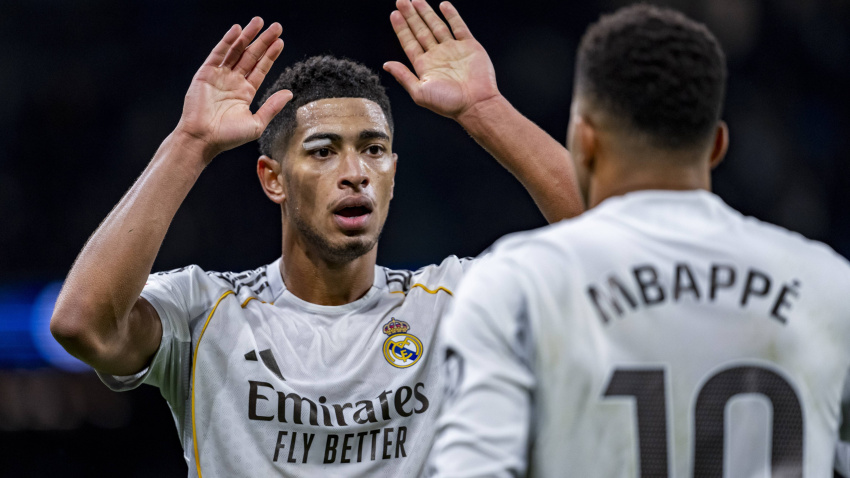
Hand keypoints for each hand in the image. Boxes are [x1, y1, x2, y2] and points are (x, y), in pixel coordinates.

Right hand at [175, 17, 291, 160]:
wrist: (203, 139)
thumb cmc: (228, 136)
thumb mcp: (257, 123)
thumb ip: (272, 107)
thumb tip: (289, 93)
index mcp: (245, 92)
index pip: (260, 69)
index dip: (270, 55)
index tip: (280, 42)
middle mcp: (233, 81)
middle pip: (251, 56)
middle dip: (263, 41)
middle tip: (276, 27)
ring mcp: (219, 76)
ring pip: (236, 51)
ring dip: (247, 36)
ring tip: (259, 22)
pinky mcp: (206, 73)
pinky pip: (218, 54)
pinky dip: (227, 41)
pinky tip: (237, 30)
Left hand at [384, 0, 499, 120]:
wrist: (475, 104)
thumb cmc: (448, 103)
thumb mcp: (419, 92)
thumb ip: (403, 76)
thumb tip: (386, 64)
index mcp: (425, 66)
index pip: (409, 42)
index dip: (401, 28)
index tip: (394, 14)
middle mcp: (438, 56)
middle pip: (421, 31)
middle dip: (411, 16)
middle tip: (402, 0)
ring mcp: (453, 49)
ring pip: (437, 26)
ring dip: (427, 13)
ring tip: (416, 0)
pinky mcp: (469, 46)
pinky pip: (459, 27)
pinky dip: (452, 15)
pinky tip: (443, 5)